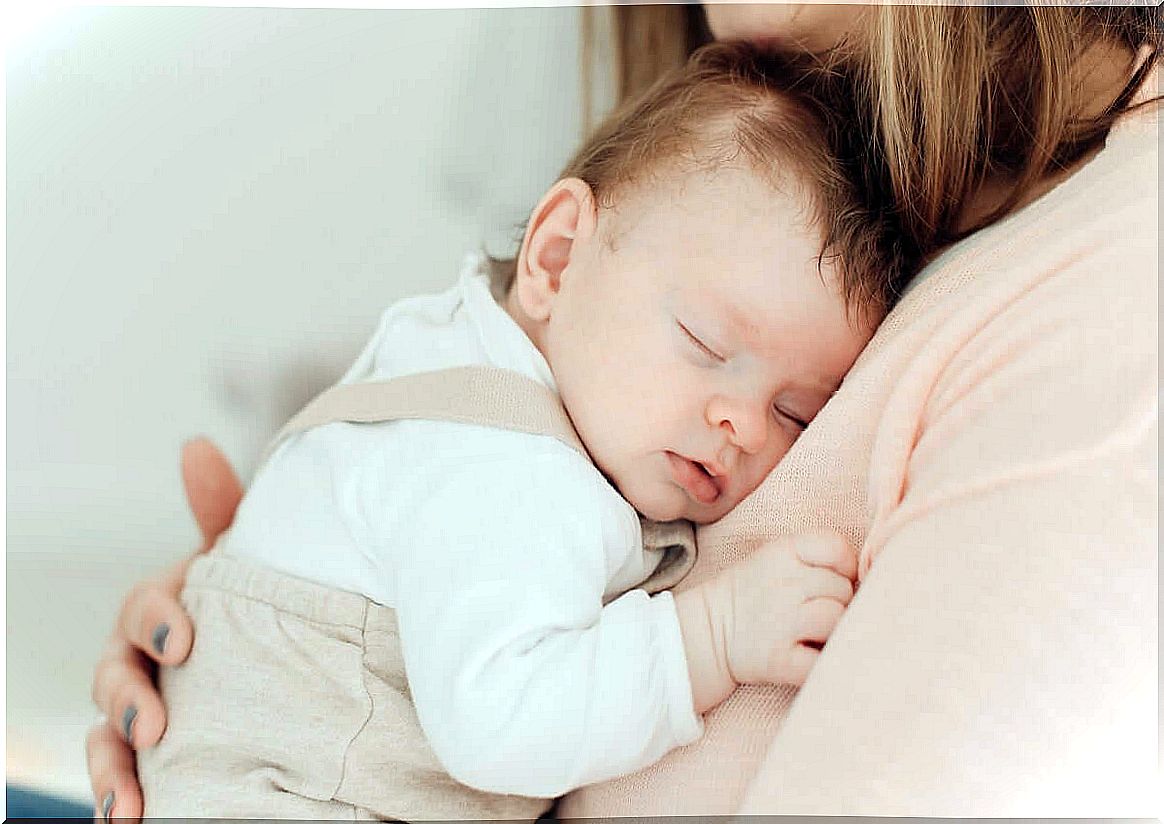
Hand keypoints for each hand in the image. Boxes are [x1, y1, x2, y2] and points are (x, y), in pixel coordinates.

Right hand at [86, 438, 242, 820]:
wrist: (288, 658)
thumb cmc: (258, 599)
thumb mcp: (248, 558)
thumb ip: (222, 510)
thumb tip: (193, 444)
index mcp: (166, 605)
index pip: (143, 605)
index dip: (156, 617)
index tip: (184, 639)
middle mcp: (144, 657)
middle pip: (114, 674)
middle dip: (129, 697)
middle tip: (156, 722)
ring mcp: (145, 706)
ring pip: (109, 734)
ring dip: (111, 765)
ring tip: (128, 800)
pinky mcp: (153, 753)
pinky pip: (124, 775)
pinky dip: (120, 796)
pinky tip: (130, 818)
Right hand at [711, 532, 856, 687]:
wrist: (709, 630)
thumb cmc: (755, 593)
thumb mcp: (778, 557)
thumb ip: (818, 556)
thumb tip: (871, 578)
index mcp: (783, 553)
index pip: (837, 548)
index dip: (845, 566)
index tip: (834, 579)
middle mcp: (782, 584)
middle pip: (843, 588)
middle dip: (840, 601)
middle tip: (817, 612)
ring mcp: (780, 623)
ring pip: (837, 619)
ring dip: (835, 630)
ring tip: (816, 634)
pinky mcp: (779, 660)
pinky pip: (822, 661)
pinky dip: (826, 663)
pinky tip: (812, 656)